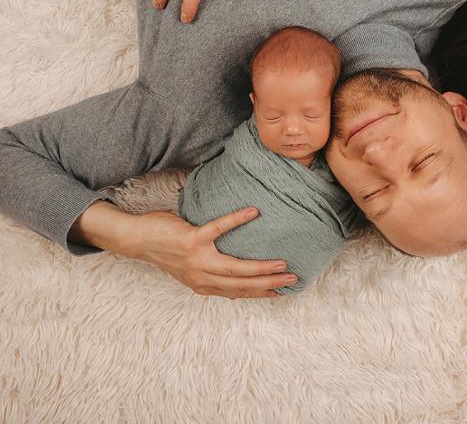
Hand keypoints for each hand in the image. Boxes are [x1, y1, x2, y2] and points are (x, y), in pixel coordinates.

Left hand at [128, 207, 295, 297]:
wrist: (136, 240)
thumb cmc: (164, 250)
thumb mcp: (189, 270)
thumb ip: (210, 273)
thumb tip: (235, 272)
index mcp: (202, 285)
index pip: (238, 293)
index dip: (261, 294)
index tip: (282, 293)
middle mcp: (201, 277)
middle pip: (241, 284)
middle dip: (269, 284)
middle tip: (292, 279)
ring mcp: (197, 259)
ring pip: (235, 267)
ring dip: (261, 267)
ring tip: (282, 263)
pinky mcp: (191, 240)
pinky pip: (218, 228)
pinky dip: (237, 220)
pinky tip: (253, 211)